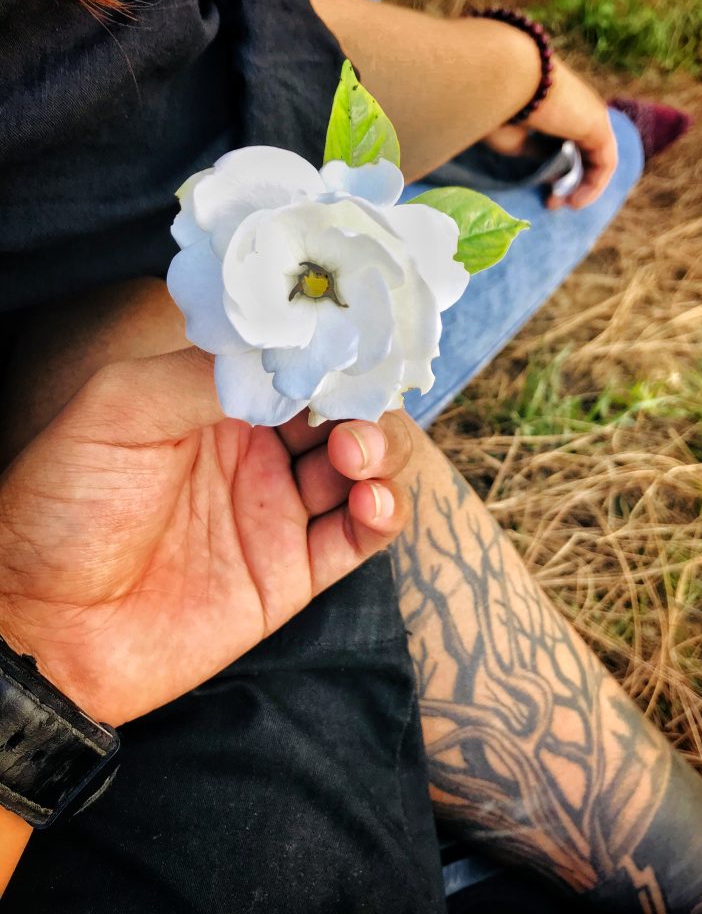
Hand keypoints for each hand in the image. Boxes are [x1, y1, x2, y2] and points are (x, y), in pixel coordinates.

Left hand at [0, 349, 412, 725]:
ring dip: (381, 451)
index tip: (351, 344)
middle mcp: (256, 450)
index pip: (296, 362)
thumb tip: (288, 353)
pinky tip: (370, 502)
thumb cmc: (64, 505)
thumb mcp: (119, 408)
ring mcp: (278, 511)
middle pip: (343, 409)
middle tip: (352, 413)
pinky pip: (359, 537)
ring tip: (354, 456)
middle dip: (363, 401)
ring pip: (365, 467)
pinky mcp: (293, 572)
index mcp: (215, 401)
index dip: (330, 351)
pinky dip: (383, 512)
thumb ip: (204, 373)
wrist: (46, 627)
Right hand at [484, 58, 617, 210]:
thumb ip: (536, 156)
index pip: (566, 142)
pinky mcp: (598, 124)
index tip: (543, 193)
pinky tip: (576, 201)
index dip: (557, 171)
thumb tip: (553, 173)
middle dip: (571, 181)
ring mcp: (590, 113)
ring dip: (584, 186)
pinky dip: (595, 184)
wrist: (506, 80)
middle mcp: (576, 107)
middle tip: (552, 204)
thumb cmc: (500, 108)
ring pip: (596, 156)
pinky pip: (605, 161)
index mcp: (555, 105)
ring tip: (566, 205)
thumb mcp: (515, 140)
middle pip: (583, 150)